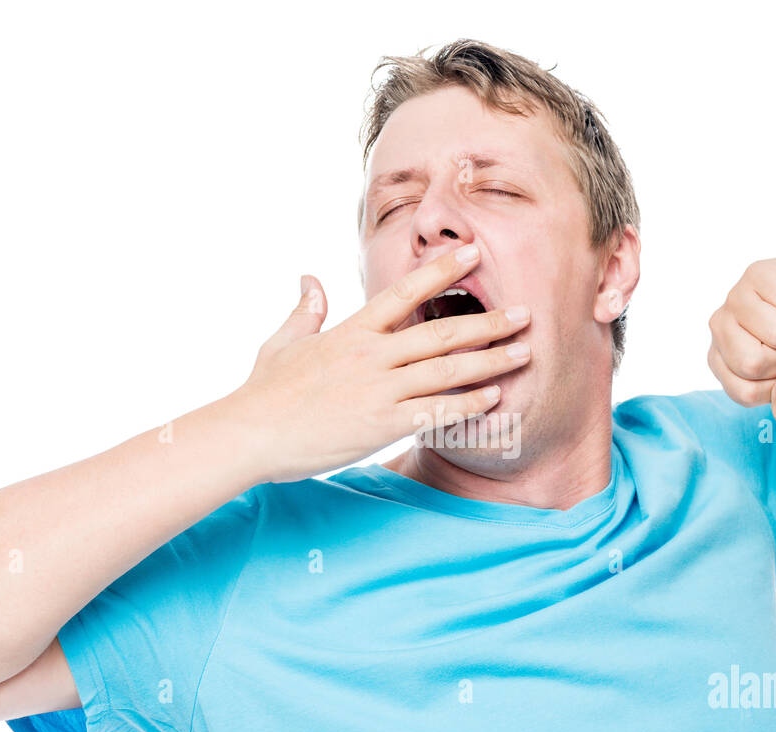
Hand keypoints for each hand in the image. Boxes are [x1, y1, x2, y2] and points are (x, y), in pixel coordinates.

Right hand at [235, 246, 532, 482]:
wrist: (251, 434)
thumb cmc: (264, 392)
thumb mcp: (283, 342)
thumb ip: (306, 310)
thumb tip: (309, 277)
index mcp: (352, 331)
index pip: (406, 292)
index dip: (443, 269)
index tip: (474, 252)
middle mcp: (372, 355)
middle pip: (441, 332)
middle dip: (488, 322)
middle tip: (524, 314)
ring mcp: (379, 389)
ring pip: (447, 369)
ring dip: (490, 360)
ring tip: (523, 352)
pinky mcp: (382, 424)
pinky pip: (436, 410)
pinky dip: (468, 403)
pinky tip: (495, 398)